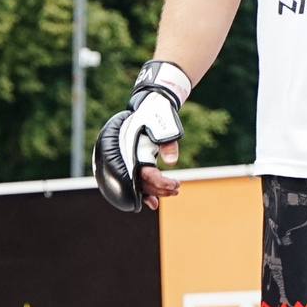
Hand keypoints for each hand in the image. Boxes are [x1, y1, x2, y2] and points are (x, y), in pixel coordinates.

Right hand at [97, 61, 189, 212]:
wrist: (150, 104)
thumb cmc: (158, 114)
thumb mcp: (165, 126)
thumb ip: (168, 144)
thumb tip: (172, 162)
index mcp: (134, 149)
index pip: (147, 175)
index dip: (161, 183)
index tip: (176, 184)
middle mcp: (129, 157)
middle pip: (143, 183)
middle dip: (160, 189)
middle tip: (177, 188)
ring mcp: (130, 159)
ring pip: (139, 183)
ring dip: (155, 192)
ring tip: (172, 192)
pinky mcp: (134, 160)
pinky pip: (137, 180)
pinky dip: (145, 192)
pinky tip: (153, 203)